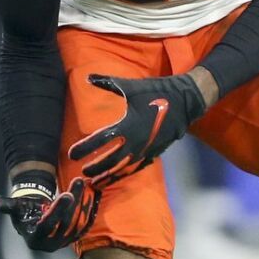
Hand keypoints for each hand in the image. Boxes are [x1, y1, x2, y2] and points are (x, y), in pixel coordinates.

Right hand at [0, 177, 100, 251]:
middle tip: (78, 182)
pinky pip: (86, 222)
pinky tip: (95, 192)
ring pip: (78, 222)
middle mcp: (51, 245)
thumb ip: (5, 205)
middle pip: (66, 222)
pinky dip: (91, 208)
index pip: (48, 225)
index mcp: (35, 239)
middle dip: (74, 201)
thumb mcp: (15, 207)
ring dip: (84, 202)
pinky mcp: (76, 236)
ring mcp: (65, 242)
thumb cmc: (25, 209)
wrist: (38, 214)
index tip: (66, 194)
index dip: (58, 210)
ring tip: (85, 183)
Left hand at [66, 71, 209, 182]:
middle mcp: (136, 141)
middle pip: (111, 160)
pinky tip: (117, 177)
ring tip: (96, 182)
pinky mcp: (155, 152)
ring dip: (109, 175)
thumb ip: (108, 83)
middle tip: (82, 172)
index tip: (71, 154)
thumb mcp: (132, 86)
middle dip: (95, 167)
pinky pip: (137, 167)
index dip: (85, 148)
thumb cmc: (157, 91)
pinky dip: (125, 173)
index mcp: (128, 124)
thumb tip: (87, 77)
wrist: (187, 101)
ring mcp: (147, 149)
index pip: (101, 140)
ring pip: (124, 168)